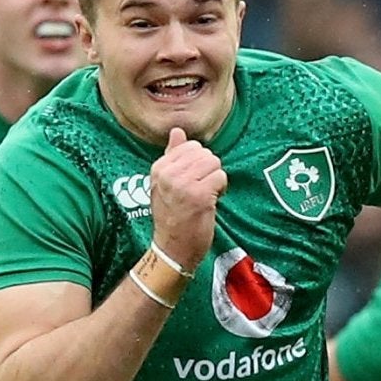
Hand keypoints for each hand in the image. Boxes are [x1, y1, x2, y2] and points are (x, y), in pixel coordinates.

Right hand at [148, 127, 225, 269]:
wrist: (172, 250)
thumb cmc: (172, 217)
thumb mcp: (164, 184)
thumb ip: (172, 156)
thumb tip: (177, 131)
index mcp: (159, 168)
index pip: (190, 146)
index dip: (198, 164)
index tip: (191, 182)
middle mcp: (168, 173)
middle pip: (204, 153)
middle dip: (208, 170)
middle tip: (200, 191)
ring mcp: (183, 184)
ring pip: (214, 163)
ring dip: (215, 180)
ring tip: (205, 196)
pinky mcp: (199, 195)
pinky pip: (220, 176)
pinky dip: (221, 189)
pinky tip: (211, 202)